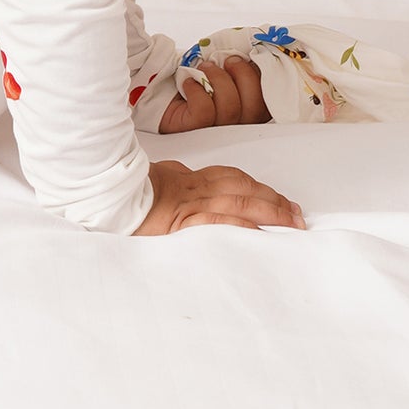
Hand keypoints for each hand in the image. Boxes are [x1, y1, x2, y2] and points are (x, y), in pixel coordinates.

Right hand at [133, 159, 302, 233]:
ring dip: (269, 212)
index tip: (280, 199)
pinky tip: (259, 234)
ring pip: (240, 203)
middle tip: (297, 215)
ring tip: (291, 223)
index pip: (235, 179)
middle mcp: (198, 188)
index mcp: (192, 178)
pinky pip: (220, 223)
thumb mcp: (160, 176)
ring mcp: (193, 205)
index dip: (261, 188)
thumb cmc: (131, 189)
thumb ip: (177, 177)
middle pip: (245, 189)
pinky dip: (243, 227)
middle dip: (275, 201)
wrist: (111, 196)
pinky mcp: (185, 223)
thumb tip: (185, 175)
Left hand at [157, 55, 270, 133]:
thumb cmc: (196, 76)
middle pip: (255, 107)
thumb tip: (259, 50)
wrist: (161, 86)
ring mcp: (216, 130)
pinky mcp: (194, 129)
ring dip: (217, 79)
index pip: (270, 104)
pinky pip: (204, 111)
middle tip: (228, 61)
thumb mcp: (224, 66)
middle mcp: (236, 124)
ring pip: (230, 107)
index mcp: (248, 110)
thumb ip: (243, 64)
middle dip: (244, 76)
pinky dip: (196, 90)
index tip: (252, 60)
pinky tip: (188, 82)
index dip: (265, 81)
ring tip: (204, 67)